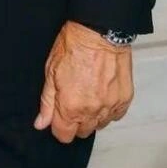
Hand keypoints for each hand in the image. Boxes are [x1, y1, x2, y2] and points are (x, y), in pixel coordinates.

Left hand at [35, 21, 133, 143]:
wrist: (99, 32)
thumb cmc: (73, 48)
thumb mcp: (51, 72)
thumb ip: (47, 102)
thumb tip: (41, 123)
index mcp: (70, 107)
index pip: (64, 135)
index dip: (59, 127)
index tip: (59, 117)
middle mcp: (92, 112)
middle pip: (82, 132)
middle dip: (75, 121)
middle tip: (73, 101)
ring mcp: (111, 106)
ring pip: (100, 125)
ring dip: (93, 116)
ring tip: (88, 95)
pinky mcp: (125, 99)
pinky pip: (116, 115)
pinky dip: (109, 109)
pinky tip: (102, 95)